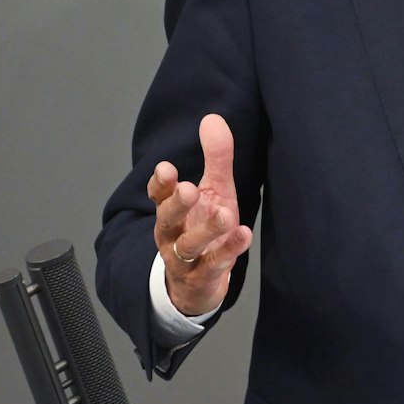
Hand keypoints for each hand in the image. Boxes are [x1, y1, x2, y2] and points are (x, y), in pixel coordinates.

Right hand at [149, 113, 252, 317]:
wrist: (198, 284)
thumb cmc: (206, 229)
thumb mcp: (214, 191)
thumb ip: (216, 158)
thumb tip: (213, 118)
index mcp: (172, 211)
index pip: (159, 195)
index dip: (160, 183)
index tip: (166, 168)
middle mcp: (173, 234)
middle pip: (166, 220)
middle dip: (176, 204)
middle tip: (188, 189)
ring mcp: (185, 259)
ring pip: (188, 246)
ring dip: (205, 230)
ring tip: (225, 214)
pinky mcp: (202, 278)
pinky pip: (213, 266)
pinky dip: (228, 251)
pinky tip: (244, 235)